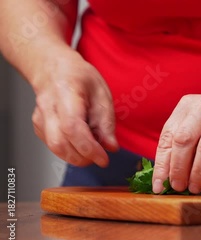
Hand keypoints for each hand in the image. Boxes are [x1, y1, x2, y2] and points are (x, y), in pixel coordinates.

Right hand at [30, 47, 117, 167]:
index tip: (103, 159)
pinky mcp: (39, 126)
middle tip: (99, 156)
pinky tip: (79, 143)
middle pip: (59, 143)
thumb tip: (110, 146)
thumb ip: (107, 122)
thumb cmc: (78, 76)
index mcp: (66, 93)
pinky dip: (69, 150)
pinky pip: (53, 146)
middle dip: (83, 157)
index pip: (72, 128)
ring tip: (91, 149)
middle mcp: (48, 107)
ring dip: (76, 156)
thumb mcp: (102, 93)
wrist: (53, 68)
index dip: (88, 148)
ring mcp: (40, 117)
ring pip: (54, 148)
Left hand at [152, 90, 200, 193]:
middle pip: (184, 139)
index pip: (168, 136)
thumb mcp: (200, 133)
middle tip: (179, 187)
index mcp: (187, 105)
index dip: (163, 164)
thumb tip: (163, 182)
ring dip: (199, 171)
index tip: (160, 186)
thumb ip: (183, 150)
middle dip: (179, 168)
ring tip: (196, 187)